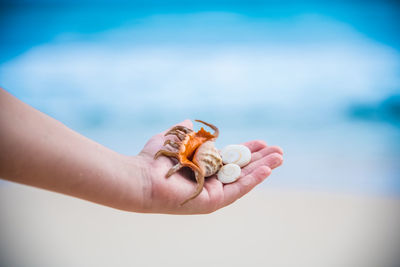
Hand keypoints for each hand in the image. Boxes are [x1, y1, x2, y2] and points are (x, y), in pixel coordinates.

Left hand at [136, 119, 282, 213]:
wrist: (141, 177)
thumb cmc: (154, 159)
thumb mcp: (174, 138)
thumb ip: (184, 131)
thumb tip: (190, 121)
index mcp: (203, 166)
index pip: (230, 158)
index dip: (246, 150)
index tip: (262, 141)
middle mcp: (210, 180)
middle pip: (240, 169)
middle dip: (260, 159)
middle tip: (279, 151)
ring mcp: (212, 192)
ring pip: (242, 179)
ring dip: (262, 169)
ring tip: (280, 157)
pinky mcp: (212, 202)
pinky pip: (236, 190)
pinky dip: (253, 180)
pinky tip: (267, 170)